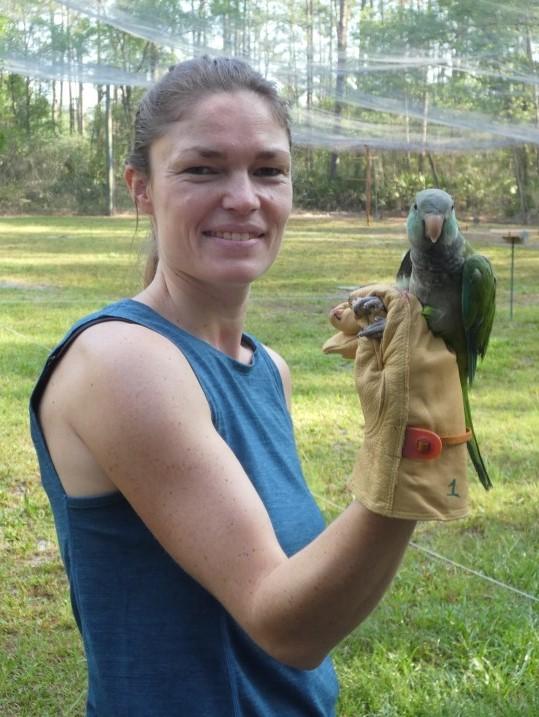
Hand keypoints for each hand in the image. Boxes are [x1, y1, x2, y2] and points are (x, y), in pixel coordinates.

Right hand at [323, 284, 468, 520]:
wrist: (418, 459)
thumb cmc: (388, 423)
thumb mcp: (367, 380)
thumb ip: (366, 343)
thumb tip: (360, 319)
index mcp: (411, 346)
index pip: (398, 300)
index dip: (373, 296)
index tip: (352, 303)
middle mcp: (431, 346)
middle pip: (402, 314)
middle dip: (370, 315)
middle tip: (340, 325)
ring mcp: (441, 358)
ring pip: (407, 331)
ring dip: (378, 332)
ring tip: (342, 346)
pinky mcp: (444, 371)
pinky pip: (416, 348)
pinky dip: (393, 347)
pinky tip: (366, 356)